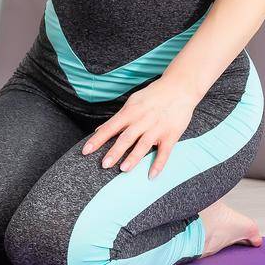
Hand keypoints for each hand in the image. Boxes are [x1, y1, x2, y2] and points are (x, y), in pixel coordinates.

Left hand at [81, 78, 198, 178]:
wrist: (178, 88)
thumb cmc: (153, 95)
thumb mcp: (132, 102)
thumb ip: (118, 118)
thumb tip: (100, 130)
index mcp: (130, 112)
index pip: (109, 128)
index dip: (97, 140)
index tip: (86, 150)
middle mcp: (142, 121)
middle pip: (125, 138)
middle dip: (114, 152)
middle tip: (103, 164)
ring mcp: (157, 129)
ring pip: (143, 146)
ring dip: (132, 158)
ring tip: (123, 169)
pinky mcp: (171, 135)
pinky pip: (164, 153)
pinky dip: (158, 165)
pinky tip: (151, 175)